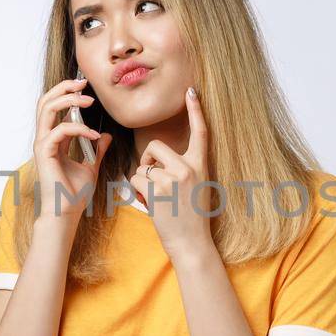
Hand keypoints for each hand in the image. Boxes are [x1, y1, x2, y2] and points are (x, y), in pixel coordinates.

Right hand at [33, 76, 111, 223]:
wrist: (66, 213)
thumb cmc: (74, 194)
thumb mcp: (91, 167)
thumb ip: (97, 150)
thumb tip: (105, 135)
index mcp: (54, 140)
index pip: (55, 108)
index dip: (68, 94)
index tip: (86, 87)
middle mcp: (45, 139)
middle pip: (45, 101)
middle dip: (64, 88)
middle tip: (83, 83)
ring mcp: (42, 145)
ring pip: (46, 109)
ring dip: (68, 101)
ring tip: (88, 100)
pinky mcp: (44, 153)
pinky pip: (59, 131)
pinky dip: (78, 129)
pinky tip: (94, 135)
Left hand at [136, 86, 215, 260]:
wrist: (192, 244)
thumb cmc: (192, 219)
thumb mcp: (197, 188)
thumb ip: (182, 171)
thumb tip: (155, 162)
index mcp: (200, 165)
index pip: (200, 133)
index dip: (196, 111)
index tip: (191, 92)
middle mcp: (187, 168)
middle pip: (156, 146)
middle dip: (147, 160)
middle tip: (153, 178)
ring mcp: (172, 178)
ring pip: (142, 166)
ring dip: (142, 181)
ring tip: (156, 198)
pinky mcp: (158, 189)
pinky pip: (135, 179)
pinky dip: (137, 191)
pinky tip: (150, 203)